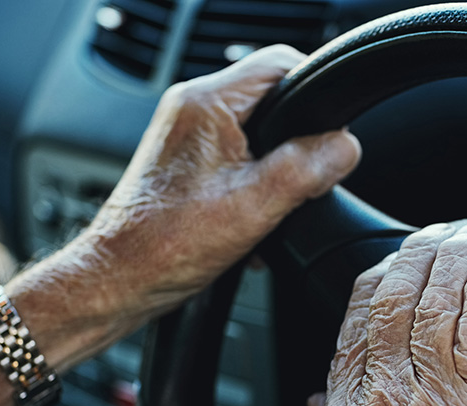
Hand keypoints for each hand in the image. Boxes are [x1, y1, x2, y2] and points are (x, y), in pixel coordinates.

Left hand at [7, 45, 360, 368]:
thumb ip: (307, 168)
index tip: (328, 139)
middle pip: (274, 100)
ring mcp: (189, 136)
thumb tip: (346, 146)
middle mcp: (192, 109)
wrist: (120, 279)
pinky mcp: (188, 162)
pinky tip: (254, 219)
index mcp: (206, 103)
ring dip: (277, 170)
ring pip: (260, 133)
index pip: (282, 64)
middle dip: (299, 142)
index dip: (317, 97)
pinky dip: (256, 185)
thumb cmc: (166, 245)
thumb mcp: (256, 206)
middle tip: (299, 182)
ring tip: (270, 205)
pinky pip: (241, 157)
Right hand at [310, 223, 466, 405]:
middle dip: (421, 252)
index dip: (381, 275)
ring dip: (459, 259)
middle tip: (442, 234)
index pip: (357, 317)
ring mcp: (433, 400)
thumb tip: (323, 396)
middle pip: (398, 295)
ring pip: (440, 302)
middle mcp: (383, 396)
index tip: (399, 260)